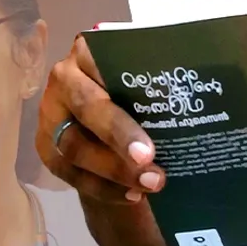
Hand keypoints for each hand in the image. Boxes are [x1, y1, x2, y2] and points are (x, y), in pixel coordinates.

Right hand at [35, 34, 164, 203]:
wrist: (112, 126)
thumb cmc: (138, 94)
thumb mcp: (147, 80)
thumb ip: (159, 82)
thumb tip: (201, 91)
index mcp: (90, 51)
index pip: (102, 59)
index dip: (127, 81)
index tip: (155, 101)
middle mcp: (65, 79)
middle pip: (88, 107)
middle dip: (119, 135)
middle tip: (149, 157)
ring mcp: (51, 116)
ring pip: (75, 147)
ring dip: (115, 170)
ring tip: (151, 182)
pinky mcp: (46, 149)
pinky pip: (71, 175)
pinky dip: (104, 188)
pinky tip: (133, 194)